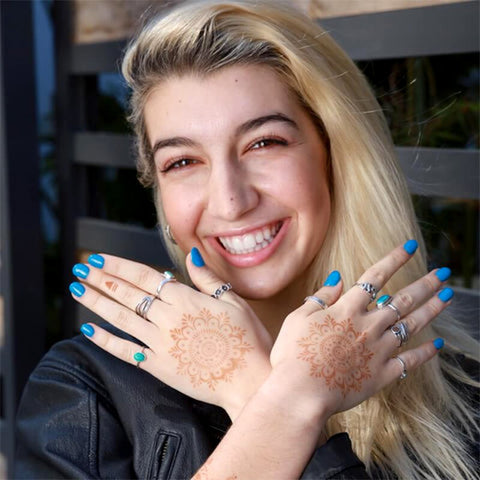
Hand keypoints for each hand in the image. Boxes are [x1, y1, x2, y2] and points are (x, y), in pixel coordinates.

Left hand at [70, 250, 271, 418]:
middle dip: (101, 279)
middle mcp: (167, 319)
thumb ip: (207, 278)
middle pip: (127, 294)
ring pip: (121, 318)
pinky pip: (125, 351)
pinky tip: (89, 330)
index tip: (99, 258)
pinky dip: (105, 340)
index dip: (118, 266)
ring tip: (77, 290)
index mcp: (186, 300)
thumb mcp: (233, 302)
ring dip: (96, 302)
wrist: (249, 381)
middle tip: (80, 268)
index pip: (144, 276)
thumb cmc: (247, 340)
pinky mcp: (157, 367)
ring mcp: (160, 344)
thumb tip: (191, 254)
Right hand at [270, 241, 449, 417]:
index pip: (375, 277)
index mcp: (347, 309)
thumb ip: (321, 297)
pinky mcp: (383, 374)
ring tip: (449, 296)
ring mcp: (379, 350)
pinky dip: (426, 352)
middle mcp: (368, 326)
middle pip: (402, 300)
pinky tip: (439, 344)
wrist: (301, 393)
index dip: (393, 260)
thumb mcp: (298, 317)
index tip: (409, 246)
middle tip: (443, 273)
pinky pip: (410, 361)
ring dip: (432, 309)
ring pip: (412, 325)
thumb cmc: (293, 354)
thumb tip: (338, 278)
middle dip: (425, 284)